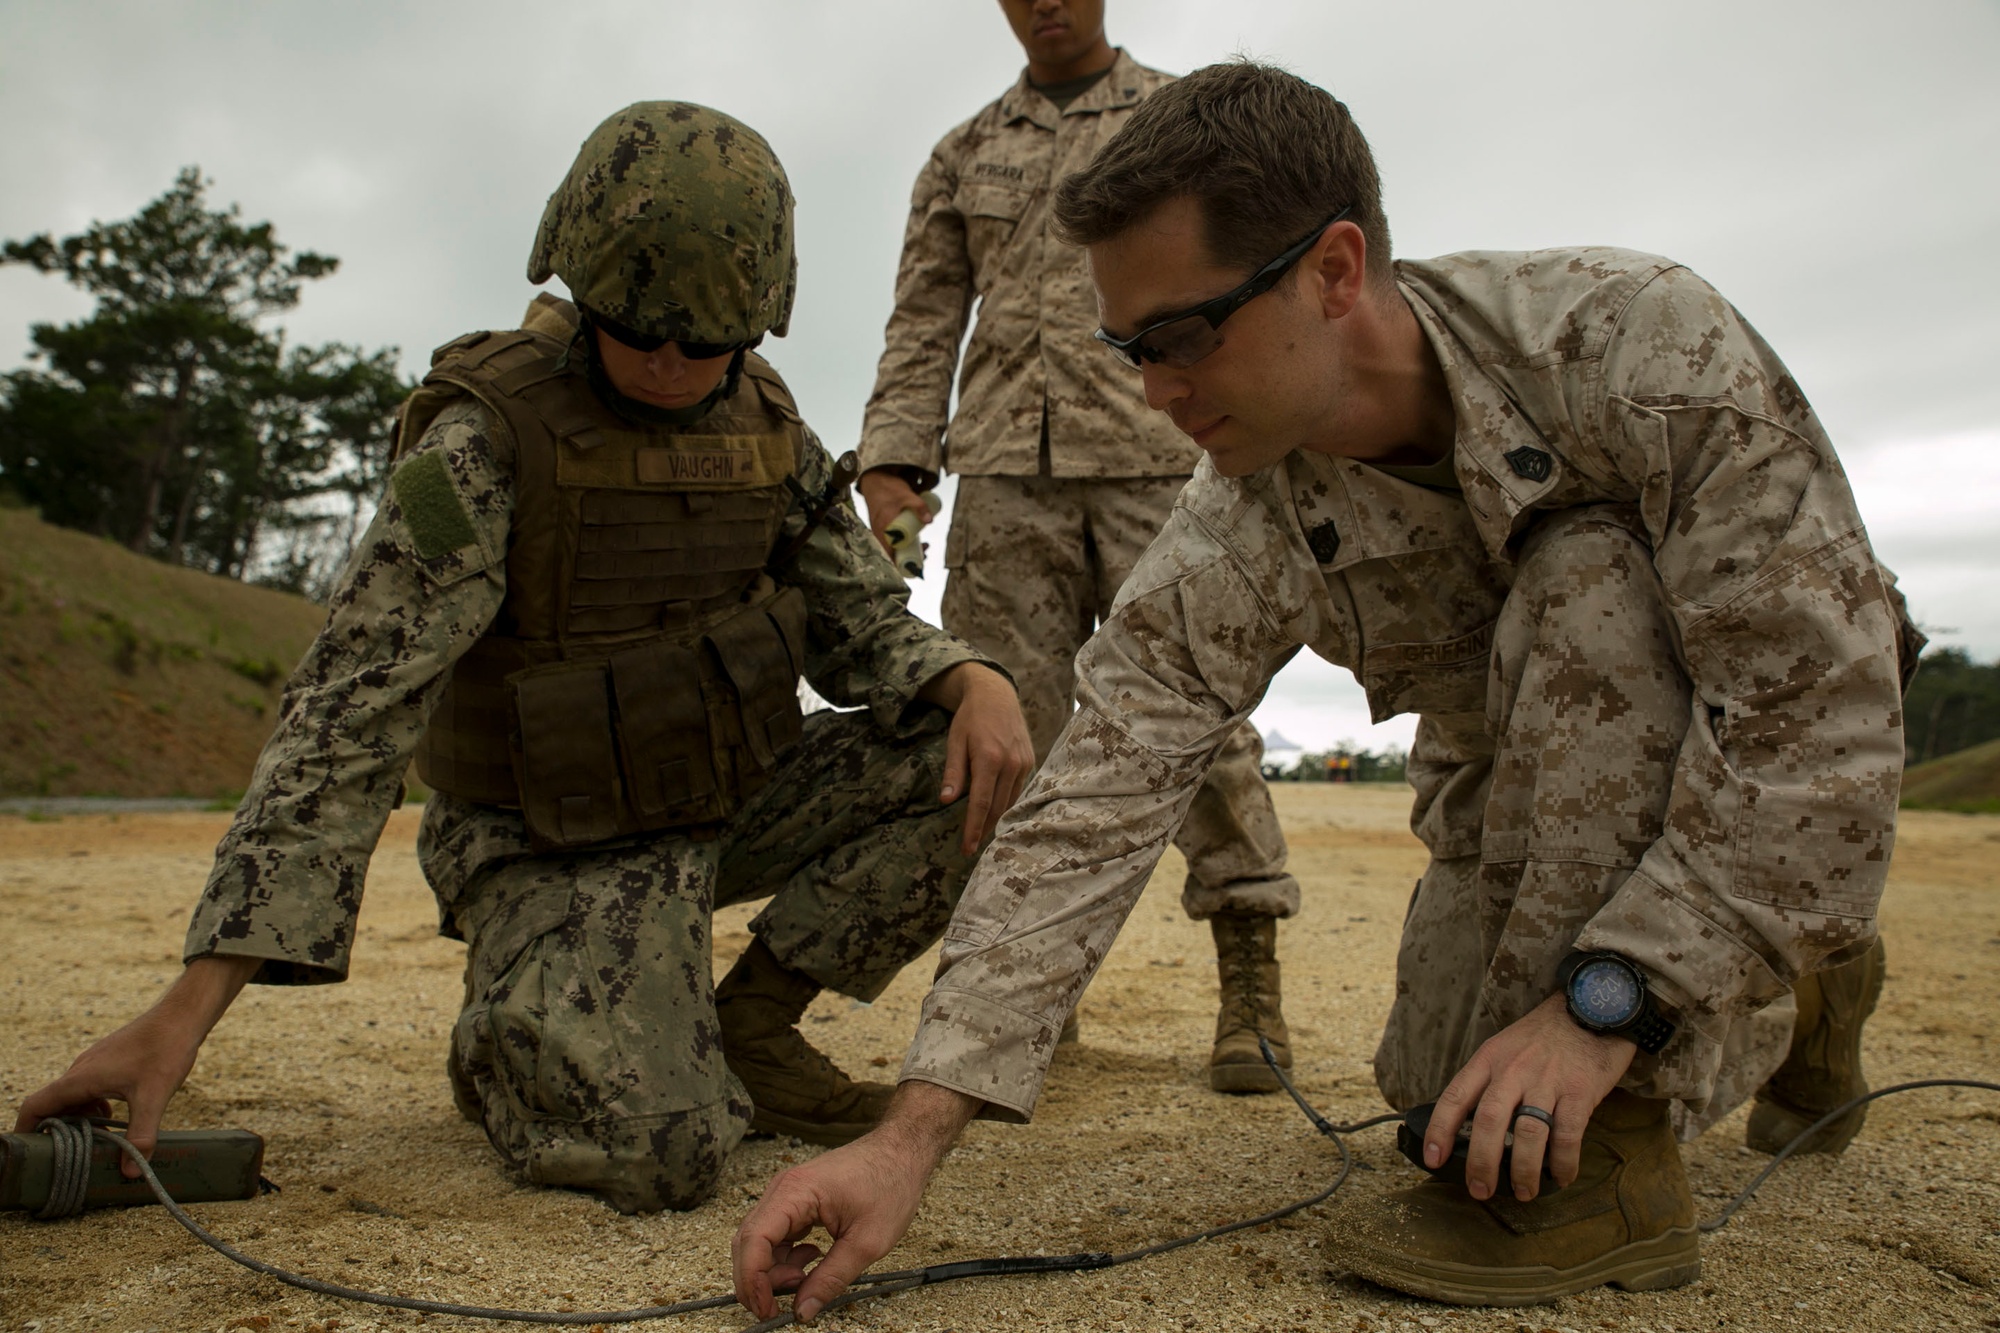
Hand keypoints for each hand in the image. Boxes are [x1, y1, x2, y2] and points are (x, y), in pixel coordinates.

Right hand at [14, 956, 257, 1176]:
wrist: (182, 1015)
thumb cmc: (166, 1050)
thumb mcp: (154, 1096)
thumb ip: (141, 1134)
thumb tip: (131, 1172)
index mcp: (80, 1078)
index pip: (36, 1105)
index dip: (26, 1130)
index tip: (29, 1153)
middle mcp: (80, 1070)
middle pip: (52, 1105)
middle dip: (55, 1133)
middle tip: (65, 1160)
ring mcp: (94, 1064)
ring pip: (72, 1098)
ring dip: (76, 1121)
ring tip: (89, 1145)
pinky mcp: (109, 1061)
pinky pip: (88, 1089)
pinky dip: (91, 1108)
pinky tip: (111, 1121)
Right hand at [733, 1081, 976, 1321]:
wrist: (903, 1150)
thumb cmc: (890, 1184)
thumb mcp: (867, 1242)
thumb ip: (831, 1278)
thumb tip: (802, 1310)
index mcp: (795, 1192)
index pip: (753, 1241)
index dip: (752, 1281)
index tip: (766, 1309)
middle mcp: (783, 1188)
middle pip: (749, 1242)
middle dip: (760, 1280)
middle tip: (783, 1305)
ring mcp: (788, 1192)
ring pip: (761, 1240)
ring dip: (774, 1269)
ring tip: (807, 1278)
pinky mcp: (797, 1199)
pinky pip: (776, 1233)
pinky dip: (786, 1255)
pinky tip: (812, 1260)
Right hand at [857, 468, 928, 557]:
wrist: (875, 479)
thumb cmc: (888, 488)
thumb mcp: (906, 495)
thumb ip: (919, 507)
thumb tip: (930, 521)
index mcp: (883, 528)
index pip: (889, 553)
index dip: (902, 562)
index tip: (917, 562)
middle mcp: (879, 532)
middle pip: (892, 553)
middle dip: (909, 556)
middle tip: (925, 551)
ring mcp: (880, 530)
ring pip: (893, 547)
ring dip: (907, 549)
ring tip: (924, 545)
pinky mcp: (883, 526)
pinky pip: (891, 540)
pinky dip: (902, 543)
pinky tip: (914, 540)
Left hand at [916, 662, 1034, 855]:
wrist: (996, 694)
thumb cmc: (970, 718)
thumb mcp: (955, 741)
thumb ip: (954, 772)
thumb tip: (946, 800)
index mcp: (990, 759)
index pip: (981, 804)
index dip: (974, 828)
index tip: (968, 848)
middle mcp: (1011, 764)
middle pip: (998, 807)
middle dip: (985, 829)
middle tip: (972, 847)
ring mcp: (1023, 763)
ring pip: (1010, 801)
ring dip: (997, 818)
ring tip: (983, 833)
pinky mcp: (1029, 761)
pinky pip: (1018, 789)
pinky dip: (1007, 802)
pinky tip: (997, 810)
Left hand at [1421, 993, 1635, 1202]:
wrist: (1589, 1009)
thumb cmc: (1542, 1037)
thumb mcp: (1504, 1048)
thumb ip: (1487, 1082)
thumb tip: (1467, 1127)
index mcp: (1489, 1059)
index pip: (1455, 1097)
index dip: (1440, 1131)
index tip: (1433, 1159)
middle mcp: (1514, 1070)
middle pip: (1489, 1122)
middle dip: (1481, 1163)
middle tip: (1480, 1190)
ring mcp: (1547, 1081)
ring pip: (1527, 1134)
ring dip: (1523, 1170)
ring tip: (1523, 1192)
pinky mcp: (1579, 1091)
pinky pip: (1568, 1135)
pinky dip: (1563, 1163)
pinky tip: (1561, 1177)